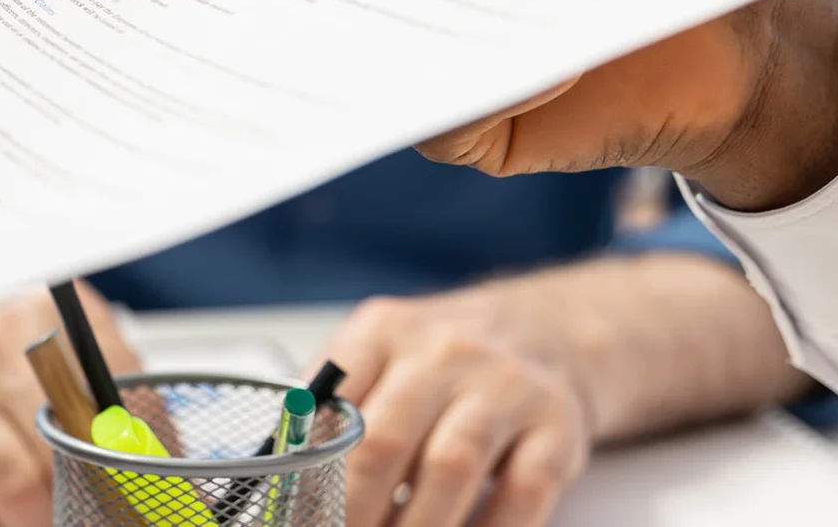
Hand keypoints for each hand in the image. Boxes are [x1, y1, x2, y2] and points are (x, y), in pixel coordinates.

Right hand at [0, 284, 138, 526]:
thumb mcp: (58, 333)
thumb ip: (115, 385)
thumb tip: (165, 462)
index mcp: (45, 314)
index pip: (117, 398)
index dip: (142, 461)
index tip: (148, 493)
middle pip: (68, 444)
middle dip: (93, 496)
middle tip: (99, 509)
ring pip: (14, 484)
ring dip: (42, 517)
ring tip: (49, 516)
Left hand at [320, 290, 592, 526]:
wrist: (541, 330)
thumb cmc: (438, 361)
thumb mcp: (375, 355)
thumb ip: (328, 406)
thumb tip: (280, 474)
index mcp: (382, 332)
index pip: (328, 407)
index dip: (306, 472)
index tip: (299, 513)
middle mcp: (444, 352)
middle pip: (382, 443)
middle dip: (353, 511)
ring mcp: (506, 387)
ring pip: (450, 468)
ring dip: (416, 526)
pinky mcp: (557, 428)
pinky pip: (521, 494)